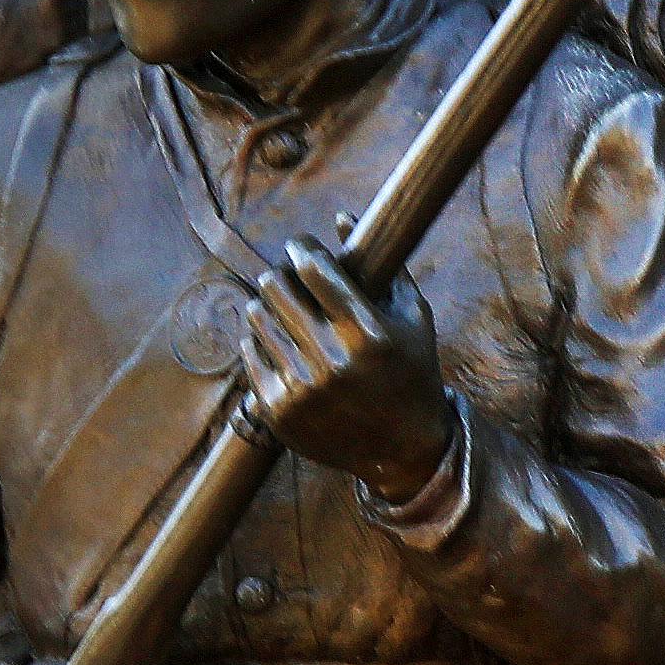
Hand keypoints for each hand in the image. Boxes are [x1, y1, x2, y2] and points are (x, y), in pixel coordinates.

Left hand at [234, 244, 455, 502]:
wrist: (402, 448)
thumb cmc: (412, 372)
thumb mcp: (414, 317)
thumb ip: (383, 265)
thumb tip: (340, 216)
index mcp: (367, 333)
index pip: (313, 268)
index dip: (302, 247)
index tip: (302, 246)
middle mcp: (331, 360)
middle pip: (276, 287)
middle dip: (283, 274)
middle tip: (290, 276)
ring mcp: (300, 388)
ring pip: (256, 317)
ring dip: (268, 304)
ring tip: (283, 307)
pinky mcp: (277, 410)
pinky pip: (250, 352)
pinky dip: (261, 339)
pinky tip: (278, 338)